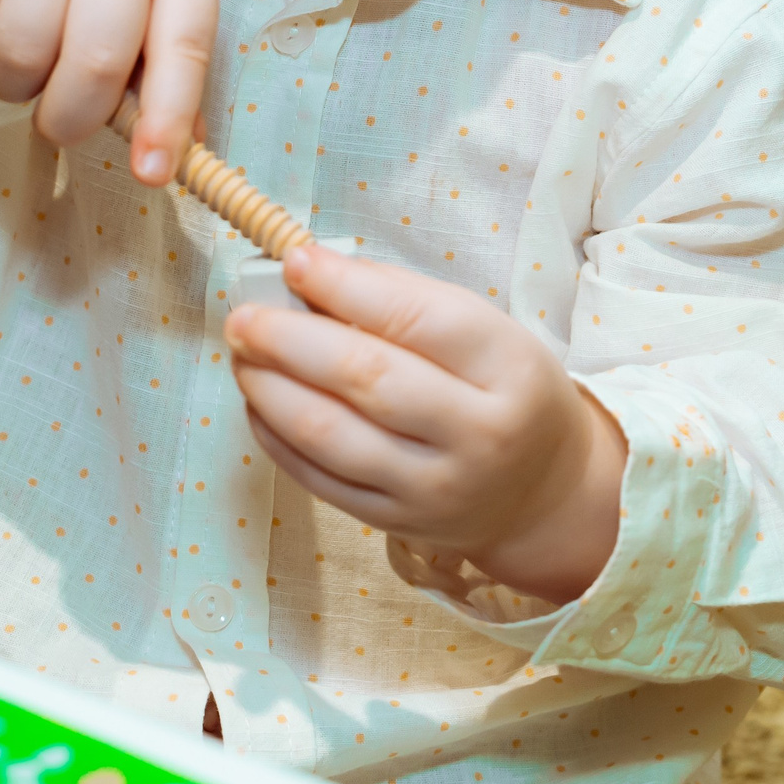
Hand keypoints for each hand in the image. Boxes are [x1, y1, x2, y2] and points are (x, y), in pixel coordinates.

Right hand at [0, 0, 216, 183]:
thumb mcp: (149, 7)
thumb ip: (161, 79)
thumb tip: (166, 161)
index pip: (186, 44)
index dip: (168, 116)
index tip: (151, 174)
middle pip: (97, 58)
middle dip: (73, 118)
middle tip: (59, 124)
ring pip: (23, 53)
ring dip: (16, 86)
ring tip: (25, 61)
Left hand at [225, 244, 625, 604]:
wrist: (540, 492)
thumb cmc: (501, 390)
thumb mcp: (484, 332)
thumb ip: (404, 299)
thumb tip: (313, 272)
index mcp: (507, 368)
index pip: (417, 319)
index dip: (345, 286)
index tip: (293, 260)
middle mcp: (477, 434)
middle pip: (366, 378)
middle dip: (289, 340)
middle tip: (244, 316)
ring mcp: (434, 487)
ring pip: (331, 435)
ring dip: (270, 388)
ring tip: (242, 356)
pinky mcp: (396, 523)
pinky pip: (318, 479)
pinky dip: (276, 436)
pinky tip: (259, 402)